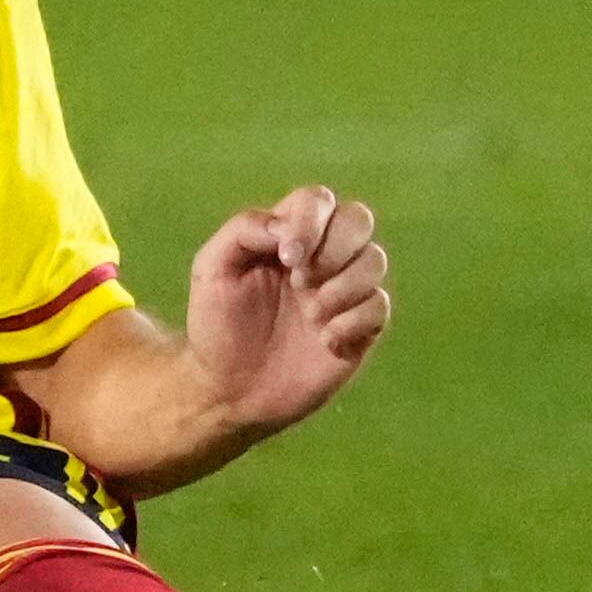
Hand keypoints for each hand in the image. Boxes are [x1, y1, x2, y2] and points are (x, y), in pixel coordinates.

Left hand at [177, 184, 391, 438]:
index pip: (317, 201)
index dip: (310, 221)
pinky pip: (379, 306)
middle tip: (301, 281)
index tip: (287, 257)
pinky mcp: (359, 329)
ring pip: (375, 260)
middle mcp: (322, 258)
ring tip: (312, 314)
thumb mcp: (213, 268)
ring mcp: (343, 292)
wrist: (228, 389)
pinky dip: (354, 320)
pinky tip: (325, 340)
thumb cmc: (217, 325)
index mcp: (289, 236)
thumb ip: (244, 230)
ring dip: (344, 286)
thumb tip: (288, 226)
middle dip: (334, 248)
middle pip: (358, 219)